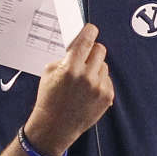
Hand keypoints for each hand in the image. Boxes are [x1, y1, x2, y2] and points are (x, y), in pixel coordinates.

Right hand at [24, 23, 113, 155]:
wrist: (54, 126)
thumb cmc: (49, 98)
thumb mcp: (49, 72)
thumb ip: (65, 57)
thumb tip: (79, 46)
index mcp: (70, 67)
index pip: (87, 40)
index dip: (89, 31)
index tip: (90, 29)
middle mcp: (87, 77)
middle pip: (100, 49)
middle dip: (92, 50)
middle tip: (84, 56)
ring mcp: (99, 88)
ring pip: (104, 65)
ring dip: (95, 68)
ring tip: (83, 80)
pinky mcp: (107, 97)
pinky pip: (107, 79)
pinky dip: (99, 81)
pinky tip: (88, 91)